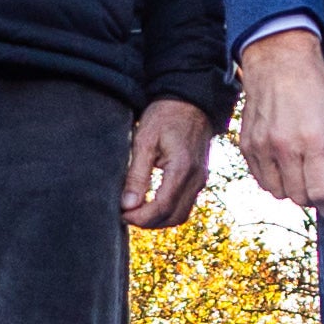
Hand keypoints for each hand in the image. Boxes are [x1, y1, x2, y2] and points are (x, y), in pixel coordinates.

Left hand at [121, 97, 215, 230]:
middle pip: (173, 217)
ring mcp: (201, 179)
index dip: (141, 217)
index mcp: (183, 168)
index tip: (122, 214)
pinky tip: (149, 203)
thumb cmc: (166, 116)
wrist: (191, 101)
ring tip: (135, 210)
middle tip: (125, 215)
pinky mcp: (199, 178)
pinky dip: (167, 210)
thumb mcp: (145, 141)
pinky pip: (185, 204)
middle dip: (148, 222)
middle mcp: (196, 178)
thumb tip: (127, 205)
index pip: (163, 207)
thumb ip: (137, 175)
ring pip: (181, 215)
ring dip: (158, 219)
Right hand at [238, 28, 323, 218]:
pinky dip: (275, 180)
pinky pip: (261, 180)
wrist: (278, 60)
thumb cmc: (315, 88)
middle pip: (300, 198)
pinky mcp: (247, 145)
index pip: (322, 194)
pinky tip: (285, 165)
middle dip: (316, 197)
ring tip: (303, 172)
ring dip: (294, 190)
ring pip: (278, 193)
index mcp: (314, 141)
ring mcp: (262, 147)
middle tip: (323, 183)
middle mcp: (285, 147)